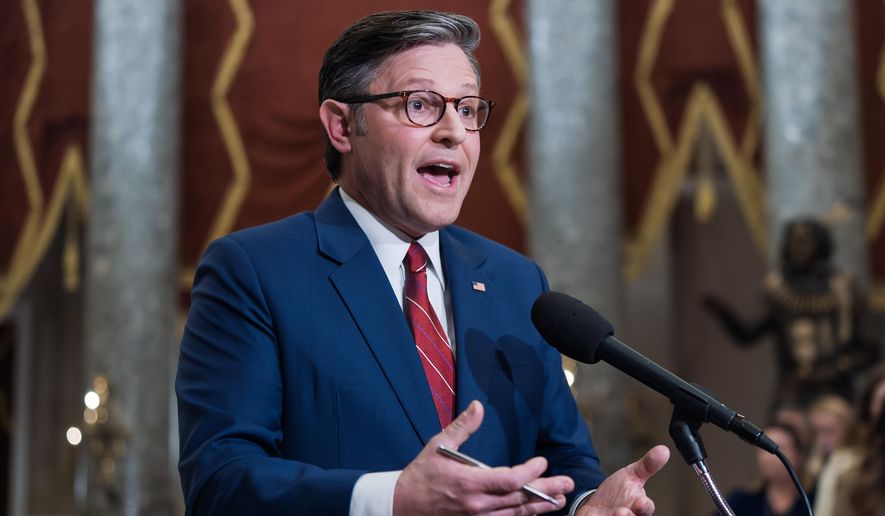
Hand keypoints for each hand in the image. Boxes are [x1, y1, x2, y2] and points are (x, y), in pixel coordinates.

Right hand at [393, 400, 574, 514]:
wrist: (401, 505)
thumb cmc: (421, 474)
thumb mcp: (439, 445)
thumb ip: (463, 427)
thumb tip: (478, 406)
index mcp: (469, 483)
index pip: (509, 481)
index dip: (529, 473)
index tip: (542, 462)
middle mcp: (477, 504)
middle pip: (519, 499)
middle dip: (546, 490)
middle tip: (567, 483)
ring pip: (515, 515)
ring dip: (539, 507)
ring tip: (559, 499)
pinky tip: (533, 511)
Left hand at [577, 445, 669, 515]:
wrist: (597, 503)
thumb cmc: (618, 492)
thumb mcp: (632, 475)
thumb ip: (647, 465)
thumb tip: (664, 449)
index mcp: (639, 506)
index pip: (646, 509)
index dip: (644, 506)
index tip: (641, 501)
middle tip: (624, 511)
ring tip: (615, 512)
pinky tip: (593, 515)